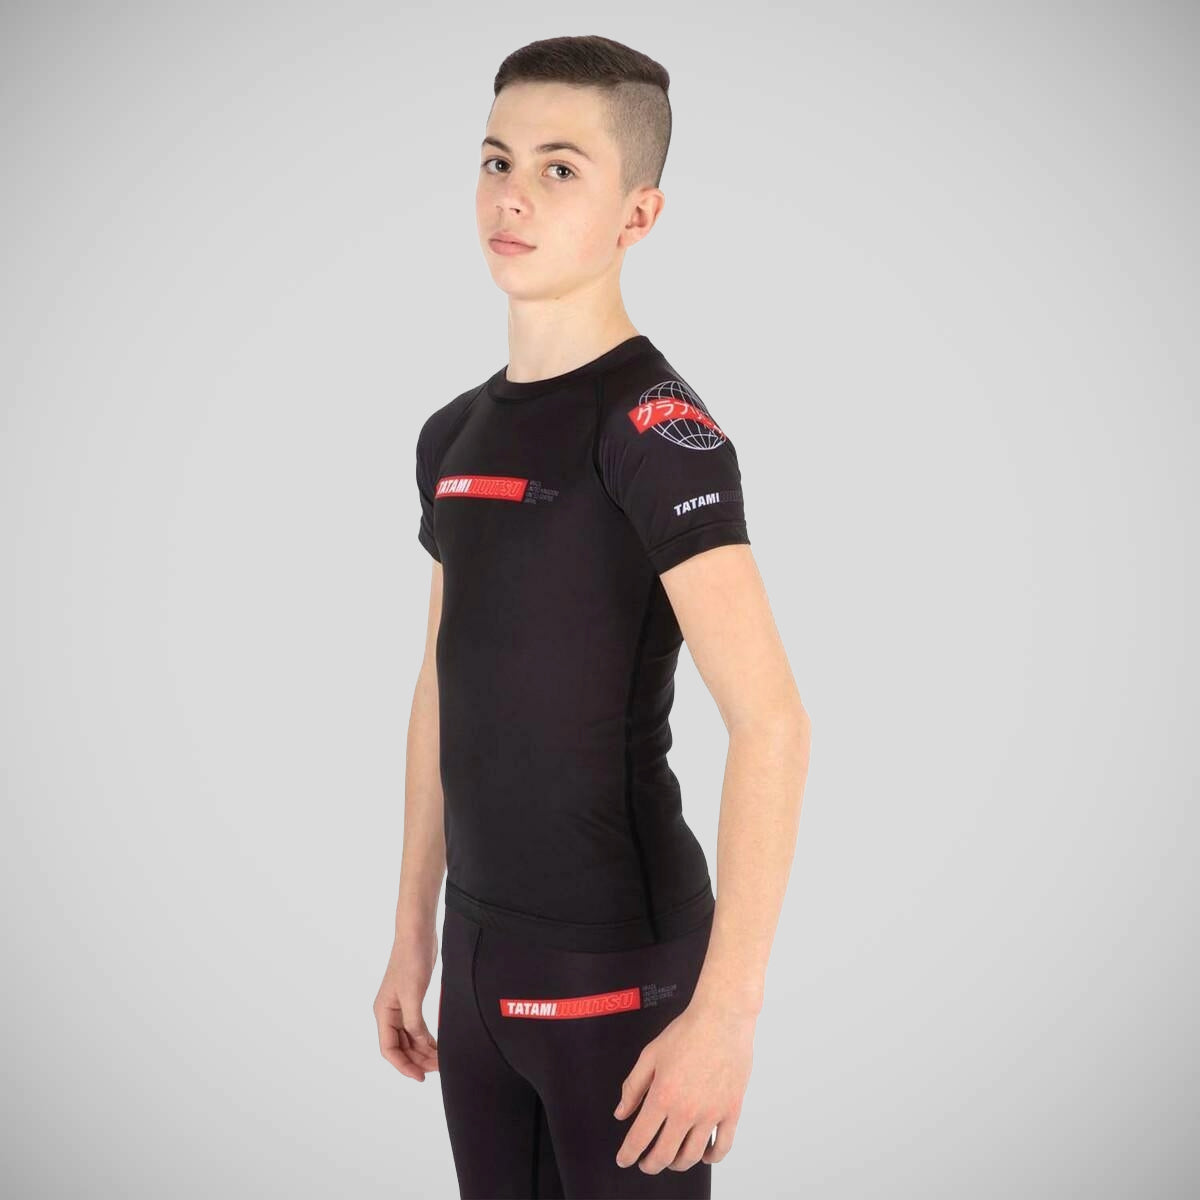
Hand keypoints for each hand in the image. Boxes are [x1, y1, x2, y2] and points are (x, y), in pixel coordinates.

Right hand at [373, 924, 439, 1080]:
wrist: (418, 934)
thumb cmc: (411, 960)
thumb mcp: (412, 994)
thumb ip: (414, 1023)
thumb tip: (420, 1045)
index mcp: (383, 1012)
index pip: (389, 1049)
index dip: (404, 1066)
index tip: (421, 1077)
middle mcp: (389, 1013)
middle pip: (400, 1047)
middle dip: (418, 1059)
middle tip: (438, 1068)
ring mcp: (400, 1007)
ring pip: (409, 1039)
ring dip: (423, 1050)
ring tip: (441, 1060)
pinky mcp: (413, 1000)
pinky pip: (417, 1027)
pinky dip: (427, 1038)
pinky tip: (438, 1045)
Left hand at [613, 998, 754, 1171]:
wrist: (722, 1018)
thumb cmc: (687, 1032)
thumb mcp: (650, 1055)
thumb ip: (633, 1087)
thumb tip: (621, 1113)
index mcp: (662, 1096)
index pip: (640, 1138)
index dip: (628, 1154)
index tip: (624, 1159)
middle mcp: (686, 1110)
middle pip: (664, 1155)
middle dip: (650, 1164)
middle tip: (646, 1163)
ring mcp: (711, 1114)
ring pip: (692, 1156)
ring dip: (678, 1164)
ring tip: (671, 1159)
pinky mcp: (731, 1111)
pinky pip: (722, 1146)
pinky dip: (711, 1158)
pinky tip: (704, 1155)